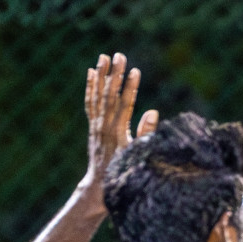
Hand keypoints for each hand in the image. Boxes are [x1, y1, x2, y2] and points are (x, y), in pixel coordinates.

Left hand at [82, 53, 158, 193]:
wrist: (99, 186)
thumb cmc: (123, 173)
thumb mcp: (137, 156)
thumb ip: (145, 134)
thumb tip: (152, 112)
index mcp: (117, 132)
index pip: (124, 104)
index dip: (130, 87)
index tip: (135, 70)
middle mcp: (104, 126)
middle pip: (109, 95)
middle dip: (115, 74)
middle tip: (119, 55)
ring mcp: (96, 125)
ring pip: (98, 95)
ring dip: (101, 75)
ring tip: (104, 57)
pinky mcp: (92, 127)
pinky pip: (90, 103)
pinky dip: (90, 87)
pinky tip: (92, 73)